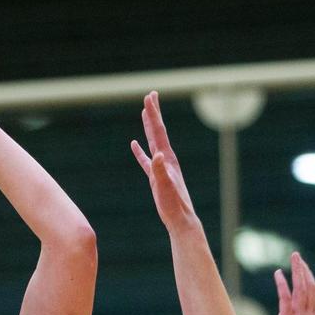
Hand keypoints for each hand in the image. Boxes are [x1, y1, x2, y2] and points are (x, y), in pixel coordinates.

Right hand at [130, 91, 198, 230]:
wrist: (180, 219)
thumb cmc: (174, 204)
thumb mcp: (166, 187)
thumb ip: (161, 171)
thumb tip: (158, 156)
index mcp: (168, 158)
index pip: (159, 131)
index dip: (153, 114)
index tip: (149, 97)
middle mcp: (166, 159)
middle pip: (158, 131)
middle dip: (153, 113)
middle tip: (151, 95)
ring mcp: (161, 167)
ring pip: (152, 141)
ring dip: (148, 127)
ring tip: (145, 113)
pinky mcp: (156, 177)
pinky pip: (146, 160)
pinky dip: (140, 151)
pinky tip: (134, 144)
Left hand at [263, 252, 314, 314]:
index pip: (314, 294)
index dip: (309, 278)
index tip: (302, 267)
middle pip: (311, 286)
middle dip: (304, 269)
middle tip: (297, 256)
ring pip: (302, 288)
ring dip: (297, 270)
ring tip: (293, 257)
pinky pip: (286, 296)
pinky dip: (283, 283)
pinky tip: (278, 273)